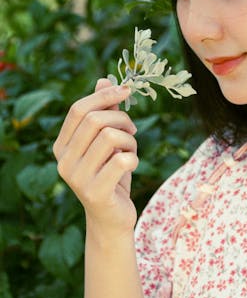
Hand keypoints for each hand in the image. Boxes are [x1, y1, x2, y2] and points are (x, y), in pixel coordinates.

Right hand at [54, 78, 138, 235]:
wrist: (112, 217)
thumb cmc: (111, 174)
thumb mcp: (107, 142)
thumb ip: (104, 112)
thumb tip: (103, 80)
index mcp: (61, 146)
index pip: (78, 110)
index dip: (104, 96)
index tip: (126, 91)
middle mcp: (64, 161)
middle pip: (95, 120)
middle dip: (122, 119)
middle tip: (132, 130)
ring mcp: (77, 179)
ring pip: (110, 137)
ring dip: (129, 140)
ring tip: (131, 151)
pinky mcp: (95, 193)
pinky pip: (122, 160)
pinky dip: (134, 158)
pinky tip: (131, 165)